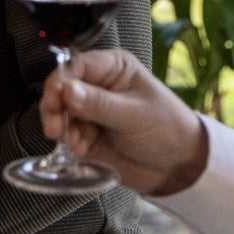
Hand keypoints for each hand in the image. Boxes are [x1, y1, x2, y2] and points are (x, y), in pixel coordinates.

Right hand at [39, 47, 209, 196]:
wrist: (178, 167)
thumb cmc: (166, 128)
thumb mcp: (133, 114)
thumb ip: (98, 103)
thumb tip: (65, 89)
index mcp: (113, 68)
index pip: (76, 66)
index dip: (61, 81)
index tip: (54, 99)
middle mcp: (98, 85)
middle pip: (62, 89)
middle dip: (55, 108)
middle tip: (55, 127)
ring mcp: (91, 111)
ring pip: (61, 113)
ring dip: (63, 129)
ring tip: (75, 144)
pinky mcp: (87, 134)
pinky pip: (68, 134)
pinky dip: (70, 143)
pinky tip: (82, 150)